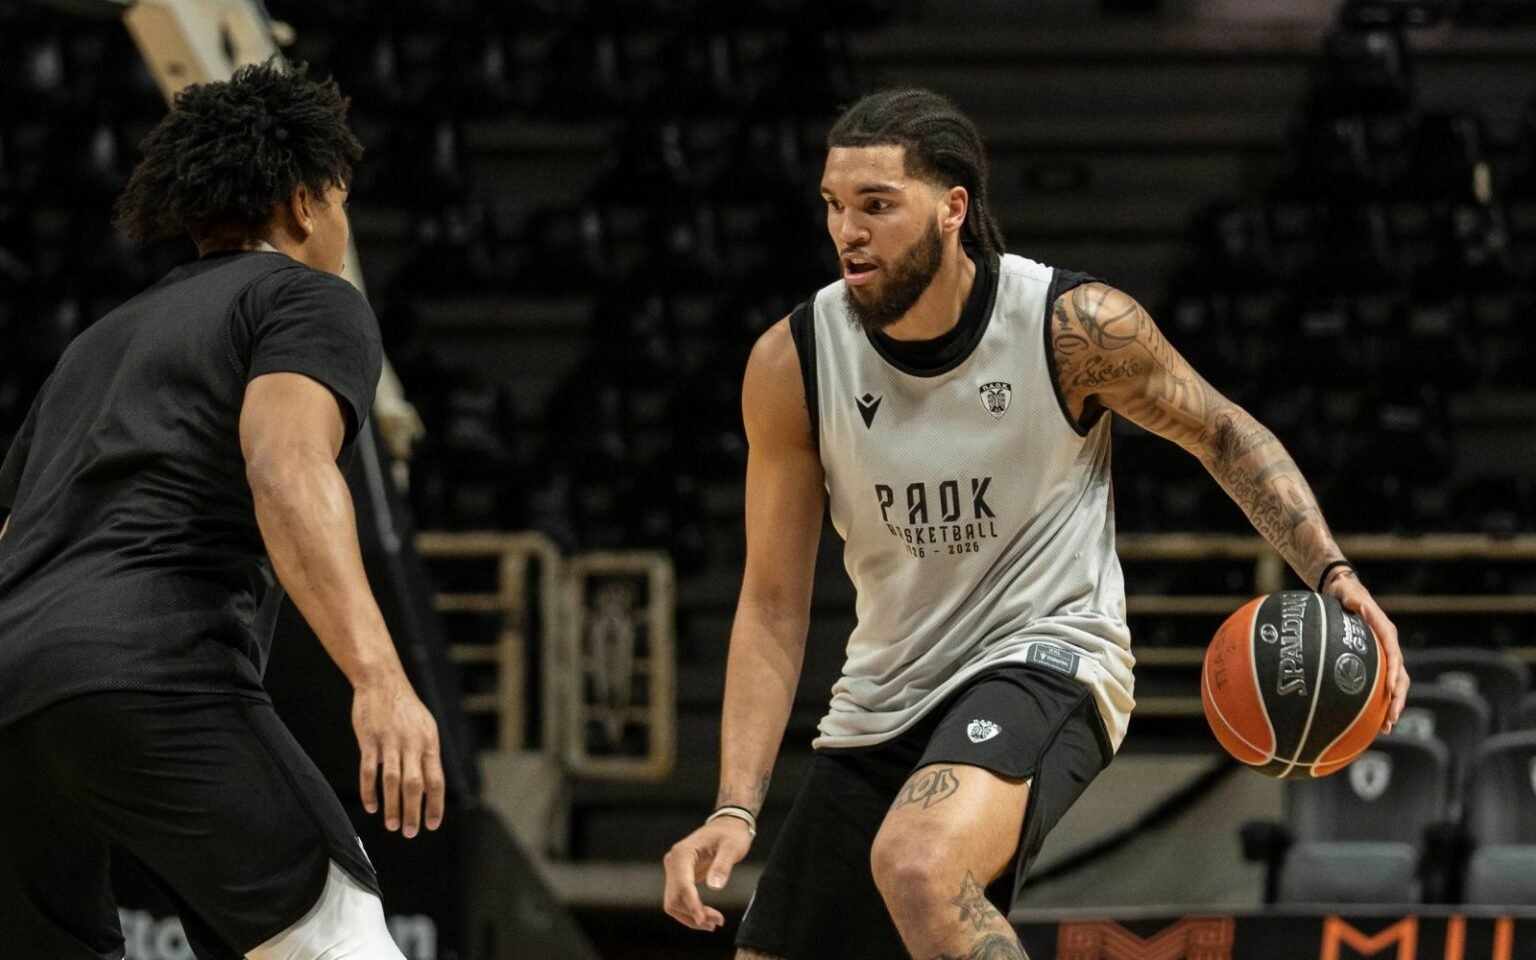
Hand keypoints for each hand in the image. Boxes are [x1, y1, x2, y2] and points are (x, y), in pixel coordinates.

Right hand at [353, 679, 445, 837]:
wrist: (382, 682)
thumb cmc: (405, 708)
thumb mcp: (425, 728)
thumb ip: (427, 756)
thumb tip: (429, 787)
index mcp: (428, 743)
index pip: (436, 781)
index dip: (435, 805)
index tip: (432, 825)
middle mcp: (412, 744)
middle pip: (415, 785)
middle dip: (413, 812)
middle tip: (409, 833)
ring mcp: (390, 742)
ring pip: (392, 782)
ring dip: (392, 806)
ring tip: (392, 826)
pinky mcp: (369, 740)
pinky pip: (368, 771)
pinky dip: (369, 791)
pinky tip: (372, 806)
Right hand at [662, 817, 752, 930]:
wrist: (727, 825)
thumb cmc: (731, 834)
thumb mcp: (732, 847)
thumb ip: (723, 866)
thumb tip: (714, 887)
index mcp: (683, 853)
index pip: (682, 884)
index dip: (692, 904)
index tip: (703, 920)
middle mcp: (673, 861)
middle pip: (675, 897)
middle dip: (694, 913)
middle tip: (718, 921)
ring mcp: (674, 870)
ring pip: (673, 902)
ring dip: (690, 916)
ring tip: (714, 923)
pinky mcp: (680, 877)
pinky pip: (679, 900)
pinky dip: (690, 911)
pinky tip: (706, 917)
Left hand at [1324, 570, 1408, 732]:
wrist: (1343, 591)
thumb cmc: (1345, 592)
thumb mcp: (1347, 592)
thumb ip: (1351, 598)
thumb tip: (1355, 603)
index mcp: (1385, 631)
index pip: (1393, 655)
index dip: (1393, 673)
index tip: (1391, 690)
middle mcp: (1388, 645)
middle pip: (1400, 676)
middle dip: (1398, 698)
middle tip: (1392, 718)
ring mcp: (1383, 655)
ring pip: (1395, 684)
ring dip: (1392, 705)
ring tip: (1387, 727)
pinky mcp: (1375, 662)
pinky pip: (1382, 684)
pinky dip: (1380, 701)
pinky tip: (1374, 721)